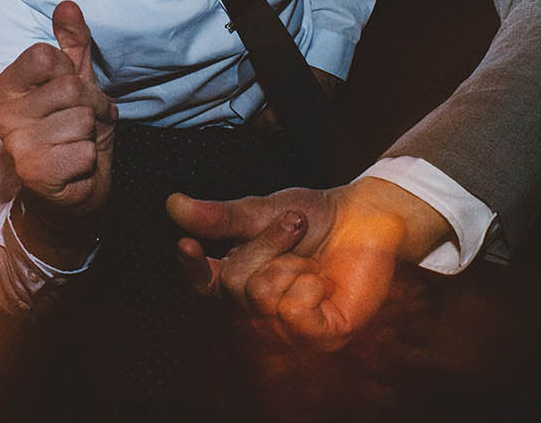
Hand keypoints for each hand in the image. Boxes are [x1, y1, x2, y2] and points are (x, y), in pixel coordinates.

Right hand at [0, 1, 115, 264]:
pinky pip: (84, 150)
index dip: (72, 76)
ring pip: (81, 119)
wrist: (71, 194)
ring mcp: (16, 145)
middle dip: (91, 108)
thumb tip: (68, 4)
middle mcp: (3, 115)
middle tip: (81, 127)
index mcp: (7, 87)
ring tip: (77, 147)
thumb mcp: (76, 83)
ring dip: (92, 135)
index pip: (45, 56)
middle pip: (70, 88)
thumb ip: (72, 43)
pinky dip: (90, 160)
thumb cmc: (71, 134)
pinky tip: (74, 169)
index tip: (69, 96)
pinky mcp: (35, 173)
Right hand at [166, 177, 445, 350]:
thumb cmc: (315, 216)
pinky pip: (294, 315)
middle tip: (293, 223)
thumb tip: (173, 206)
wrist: (367, 218)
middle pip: (234, 284)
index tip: (186, 245)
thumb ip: (221, 216)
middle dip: (263, 246)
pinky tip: (323, 280)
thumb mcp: (261, 210)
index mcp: (239, 279)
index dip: (190, 268)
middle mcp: (259, 308)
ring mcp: (290, 326)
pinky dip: (308, 288)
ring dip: (288, 262)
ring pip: (262, 297)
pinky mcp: (321, 335)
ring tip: (311, 252)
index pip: (202, 284)